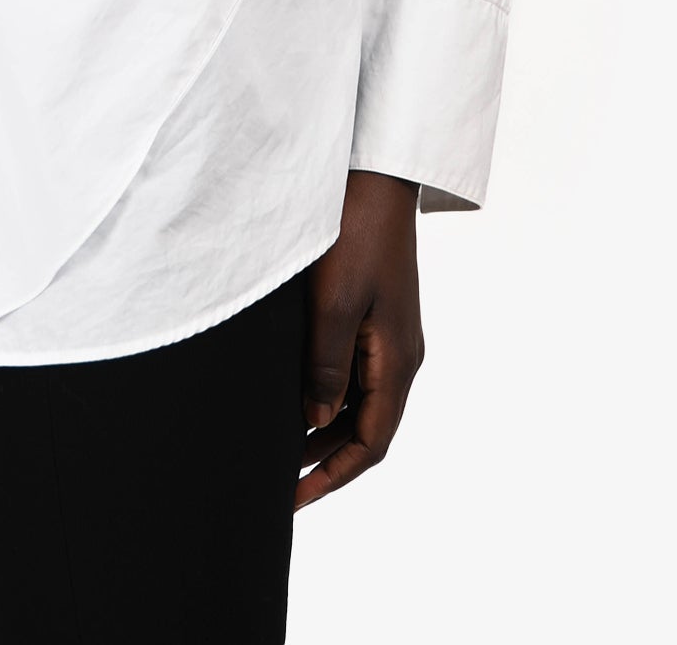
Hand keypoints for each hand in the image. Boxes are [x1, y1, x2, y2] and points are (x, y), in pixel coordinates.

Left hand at [296, 168, 423, 509]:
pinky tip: (292, 395)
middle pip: (365, 428)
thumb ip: (324, 367)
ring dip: (322, 428)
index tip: (292, 500)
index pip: (371, 443)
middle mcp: (400, 355)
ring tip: (277, 450)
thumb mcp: (333, 304)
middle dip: (323, 460)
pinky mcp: (375, 314)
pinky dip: (325, 393)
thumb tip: (314, 421)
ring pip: (359, 401)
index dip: (332, 477)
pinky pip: (354, 370)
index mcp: (398, 360)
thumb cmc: (354, 232)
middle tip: (276, 483)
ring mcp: (390, 334)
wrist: (375, 176)